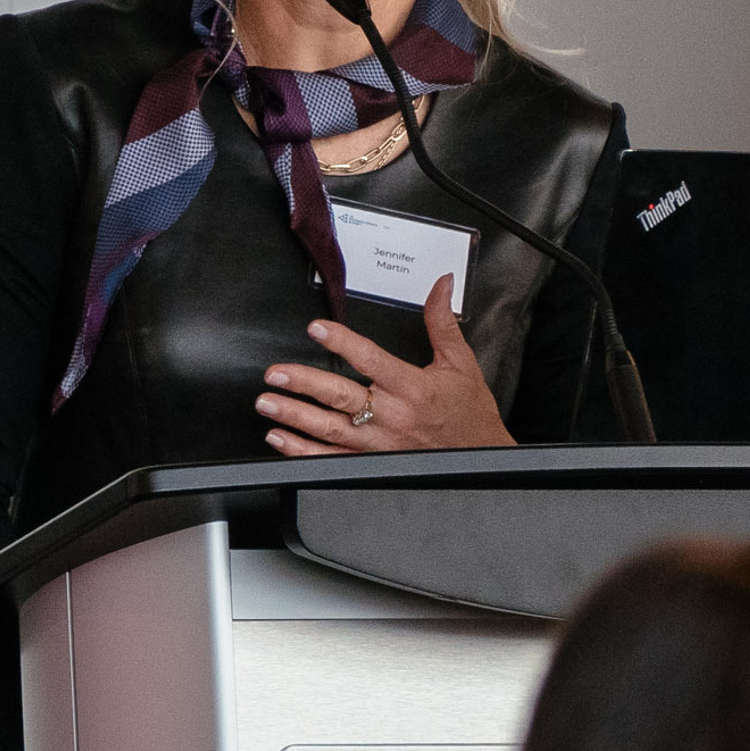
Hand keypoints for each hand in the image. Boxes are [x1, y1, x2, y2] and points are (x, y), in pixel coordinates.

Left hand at [255, 276, 514, 456]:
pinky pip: (332, 460)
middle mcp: (393, 417)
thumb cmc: (469, 414)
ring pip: (331, 430)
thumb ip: (442, 323)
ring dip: (296, 417)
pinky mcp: (372, 465)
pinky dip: (303, 452)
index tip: (317, 329)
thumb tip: (440, 285)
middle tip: (275, 374)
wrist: (482, 459)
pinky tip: (280, 439)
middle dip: (305, 385)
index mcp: (413, 388)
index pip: (372, 360)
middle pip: (342, 397)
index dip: (343, 344)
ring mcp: (380, 444)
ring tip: (268, 403)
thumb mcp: (461, 364)